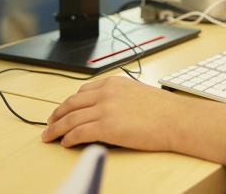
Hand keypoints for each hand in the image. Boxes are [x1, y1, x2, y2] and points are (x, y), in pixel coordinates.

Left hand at [42, 76, 182, 150]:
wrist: (176, 119)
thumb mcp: (137, 93)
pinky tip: (65, 143)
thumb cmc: (164, 110)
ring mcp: (104, 109)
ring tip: (49, 136)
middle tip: (50, 124)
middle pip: (71, 104)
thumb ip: (119, 97)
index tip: (64, 110)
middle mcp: (105, 93)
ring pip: (70, 119)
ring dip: (56, 129)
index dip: (69, 103)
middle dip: (57, 115)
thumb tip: (107, 109)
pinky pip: (78, 133)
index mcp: (113, 83)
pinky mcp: (106, 127)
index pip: (82, 92)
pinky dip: (68, 138)